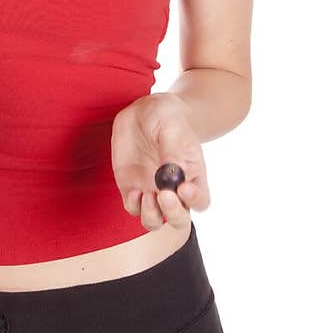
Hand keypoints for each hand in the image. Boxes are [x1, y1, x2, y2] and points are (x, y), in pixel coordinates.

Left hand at [110, 93, 210, 232]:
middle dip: (172, 214)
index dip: (194, 200)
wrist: (145, 112)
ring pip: (154, 220)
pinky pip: (133, 207)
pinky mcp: (132, 188)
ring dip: (151, 214)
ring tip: (146, 194)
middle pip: (179, 220)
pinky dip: (133, 205)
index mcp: (193, 175)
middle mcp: (174, 190)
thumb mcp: (171, 128)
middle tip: (163, 195)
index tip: (183, 188)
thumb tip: (171, 175)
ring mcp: (152, 191)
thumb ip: (172, 151)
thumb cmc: (167, 119)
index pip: (201, 200)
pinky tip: (133, 190)